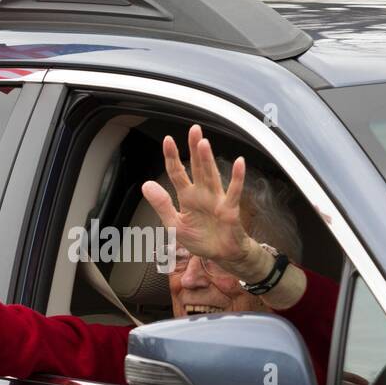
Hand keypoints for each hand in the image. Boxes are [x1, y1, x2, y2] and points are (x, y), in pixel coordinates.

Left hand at [140, 125, 250, 265]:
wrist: (220, 255)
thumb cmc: (200, 239)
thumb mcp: (174, 225)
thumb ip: (161, 205)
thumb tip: (146, 184)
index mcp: (187, 197)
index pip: (177, 173)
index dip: (172, 157)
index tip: (168, 140)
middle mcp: (202, 194)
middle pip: (197, 167)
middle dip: (194, 149)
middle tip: (194, 129)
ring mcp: (216, 200)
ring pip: (211, 176)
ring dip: (208, 160)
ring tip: (203, 143)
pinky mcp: (230, 210)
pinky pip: (233, 192)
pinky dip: (237, 178)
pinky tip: (239, 163)